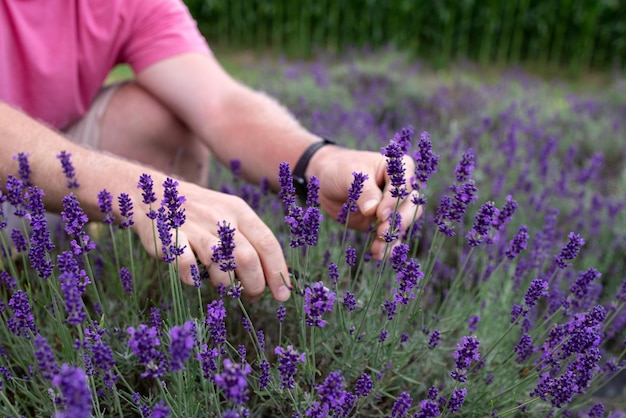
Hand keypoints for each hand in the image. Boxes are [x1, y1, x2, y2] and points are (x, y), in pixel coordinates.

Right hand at [133, 179, 291, 301]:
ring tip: (222, 285)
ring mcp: (195, 227)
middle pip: (247, 258)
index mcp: (239, 211)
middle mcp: (220, 218)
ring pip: (220, 264)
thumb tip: (280, 276)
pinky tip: (194, 279)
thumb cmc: (201, 214)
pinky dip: (193, 278)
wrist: (155, 193)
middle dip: (254, 285)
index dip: (277, 272)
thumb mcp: (231, 217)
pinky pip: (187, 264)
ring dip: (226, 284)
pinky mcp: (171, 238)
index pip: (267, 243)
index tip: (283, 294)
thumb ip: (253, 242)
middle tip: (250, 295)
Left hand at [308, 146, 422, 258]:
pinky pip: (391, 236)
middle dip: (397, 222)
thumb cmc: (340, 169)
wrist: (327, 181)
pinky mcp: (384, 222)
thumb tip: (372, 210)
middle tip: (381, 233)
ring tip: (378, 249)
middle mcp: (401, 188)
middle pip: (410, 207)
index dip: (393, 201)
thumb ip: (364, 191)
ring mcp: (393, 206)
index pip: (403, 186)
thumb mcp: (350, 175)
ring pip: (403, 224)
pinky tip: (377, 254)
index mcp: (398, 167)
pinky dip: (386, 247)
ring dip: (392, 238)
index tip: (379, 214)